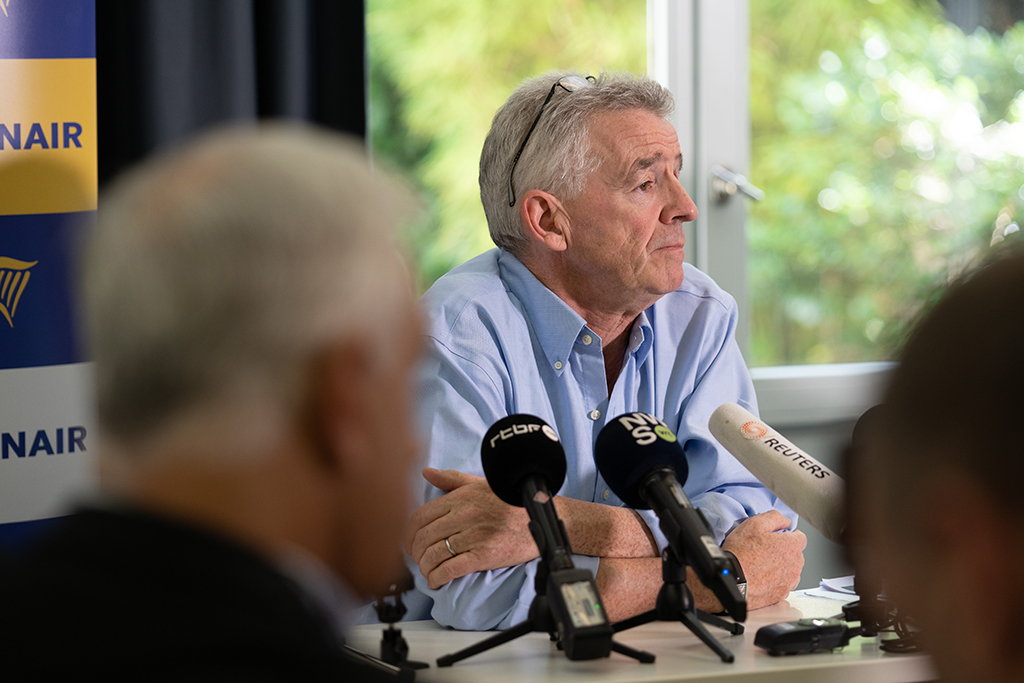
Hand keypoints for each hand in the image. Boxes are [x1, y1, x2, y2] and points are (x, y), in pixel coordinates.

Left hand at [404, 468, 538, 588]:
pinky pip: (451, 569)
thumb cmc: (512, 499)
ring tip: (428, 571)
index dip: (408, 534)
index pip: (420, 517)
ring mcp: (474, 536)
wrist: (543, 515)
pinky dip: (438, 577)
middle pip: (424, 538)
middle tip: (418, 560)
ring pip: (435, 555)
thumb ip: (451, 479)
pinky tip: (437, 581)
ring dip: (426, 567)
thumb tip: (427, 472)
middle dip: (416, 553)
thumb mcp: (480, 483)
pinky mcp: (485, 555)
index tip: (409, 543)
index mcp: (460, 498)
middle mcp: (464, 515)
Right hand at [722, 511, 805, 609]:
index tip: (777, 537)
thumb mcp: (755, 523)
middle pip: (796, 555)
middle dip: (784, 551)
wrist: (731, 579)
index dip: (788, 535)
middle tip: (764, 550)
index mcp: (792, 546)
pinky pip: (782, 585)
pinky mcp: (781, 596)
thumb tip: (786, 521)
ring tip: (761, 565)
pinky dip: (775, 582)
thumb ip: (775, 518)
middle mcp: (795, 565)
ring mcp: (789, 582)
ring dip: (781, 567)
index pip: (801, 537)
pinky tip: (761, 578)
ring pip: (790, 571)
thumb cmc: (742, 553)